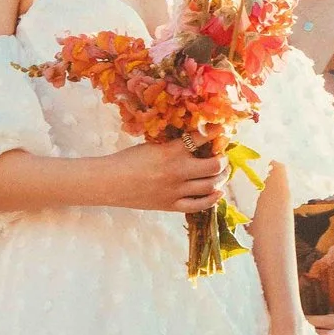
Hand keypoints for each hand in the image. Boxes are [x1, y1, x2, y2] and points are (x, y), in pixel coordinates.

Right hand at [97, 140, 228, 214]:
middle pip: (214, 166)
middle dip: (223, 160)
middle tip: (223, 156)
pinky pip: (199, 205)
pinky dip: (212, 199)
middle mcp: (178, 170)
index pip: (202, 137)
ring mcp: (176, 190)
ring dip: (221, 178)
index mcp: (171, 151)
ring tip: (222, 173)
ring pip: (211, 185)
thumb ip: (174, 145)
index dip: (216, 132)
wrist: (110, 182)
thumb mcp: (152, 146)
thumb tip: (196, 140)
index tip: (222, 130)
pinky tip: (218, 192)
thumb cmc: (127, 160)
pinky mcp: (172, 205)